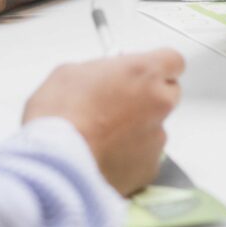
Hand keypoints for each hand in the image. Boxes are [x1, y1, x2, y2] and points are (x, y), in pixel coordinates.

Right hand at [23, 49, 185, 195]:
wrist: (53, 163)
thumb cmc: (57, 117)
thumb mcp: (71, 73)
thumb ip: (99, 70)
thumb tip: (102, 76)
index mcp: (145, 72)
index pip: (172, 60)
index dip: (155, 67)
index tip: (141, 73)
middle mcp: (159, 102)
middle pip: (168, 93)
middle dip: (148, 96)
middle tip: (118, 104)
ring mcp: (158, 136)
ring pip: (156, 126)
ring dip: (137, 128)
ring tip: (102, 136)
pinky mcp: (150, 166)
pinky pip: (146, 156)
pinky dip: (131, 155)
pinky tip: (104, 156)